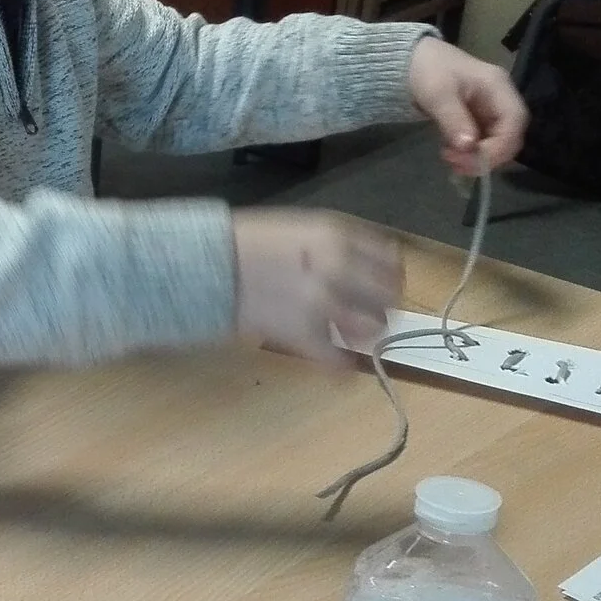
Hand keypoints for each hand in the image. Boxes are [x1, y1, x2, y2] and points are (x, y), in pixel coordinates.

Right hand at [232, 209, 402, 363]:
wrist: (208, 263)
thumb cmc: (249, 243)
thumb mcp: (299, 227)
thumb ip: (334, 245)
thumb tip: (362, 267)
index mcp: (337, 237)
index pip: (390, 261)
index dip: (392, 277)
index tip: (386, 286)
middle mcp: (338, 268)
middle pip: (386, 296)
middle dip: (384, 308)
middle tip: (374, 316)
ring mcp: (321, 303)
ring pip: (369, 328)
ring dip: (367, 335)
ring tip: (355, 339)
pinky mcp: (301, 334)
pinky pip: (335, 360)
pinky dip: (341, 369)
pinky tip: (341, 373)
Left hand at [406, 35, 525, 176]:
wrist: (411, 61)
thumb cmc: (427, 70)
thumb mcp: (438, 94)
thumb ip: (454, 120)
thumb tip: (468, 147)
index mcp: (498, 86)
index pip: (515, 121)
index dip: (499, 146)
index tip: (472, 160)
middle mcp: (501, 99)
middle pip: (511, 135)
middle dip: (488, 155)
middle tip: (457, 165)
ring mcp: (490, 109)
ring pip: (498, 141)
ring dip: (478, 157)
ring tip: (450, 160)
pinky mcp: (478, 119)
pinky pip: (483, 141)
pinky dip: (471, 152)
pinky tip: (451, 155)